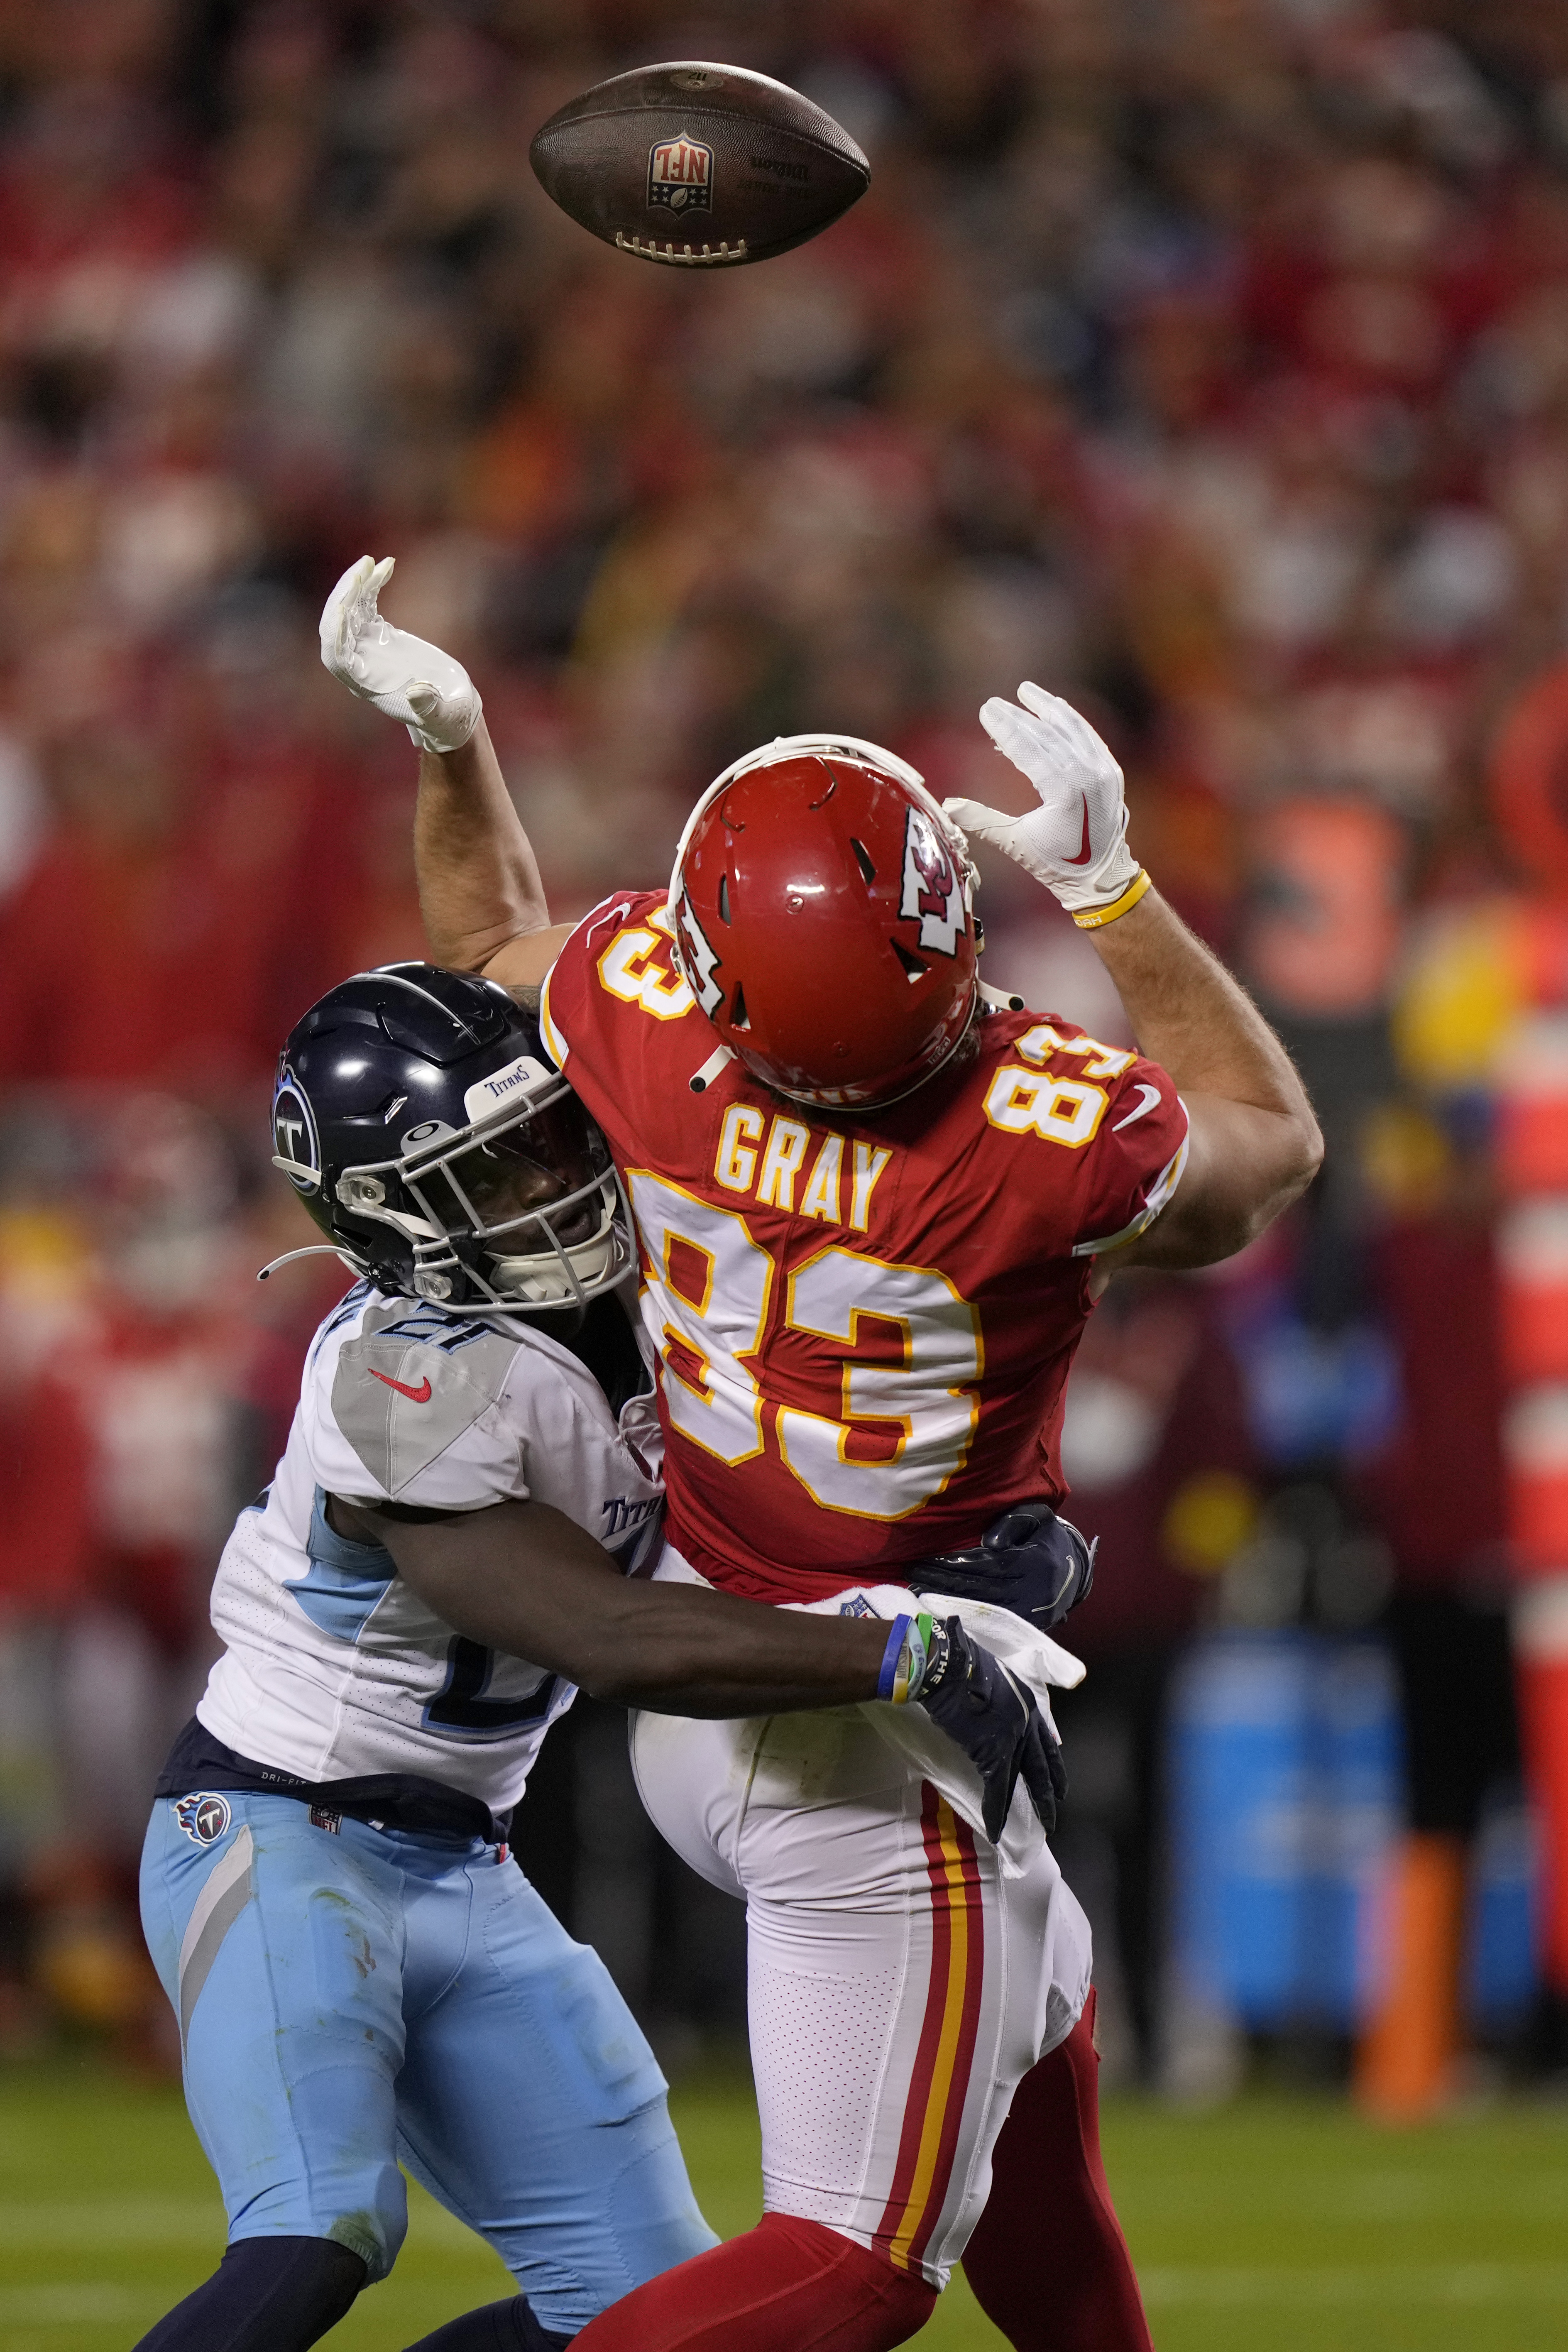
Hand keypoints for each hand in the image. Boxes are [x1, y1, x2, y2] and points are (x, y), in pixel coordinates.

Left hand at [319, 555, 480, 754]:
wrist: (452, 708)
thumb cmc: (448, 718)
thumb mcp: (443, 715)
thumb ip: (429, 706)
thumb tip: (417, 693)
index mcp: (366, 685)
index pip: (338, 658)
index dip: (336, 634)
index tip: (343, 610)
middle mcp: (360, 664)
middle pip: (337, 628)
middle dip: (344, 599)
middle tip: (360, 572)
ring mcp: (368, 647)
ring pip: (349, 611)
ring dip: (356, 585)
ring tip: (371, 562)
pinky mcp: (380, 633)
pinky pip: (367, 604)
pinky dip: (373, 584)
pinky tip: (386, 565)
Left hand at [907, 1503, 1095, 1633]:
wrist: (1072, 1569)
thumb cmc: (1046, 1536)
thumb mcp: (1037, 1516)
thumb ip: (1013, 1522)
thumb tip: (988, 1542)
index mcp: (1036, 1562)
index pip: (987, 1564)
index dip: (953, 1563)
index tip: (925, 1558)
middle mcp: (1034, 1590)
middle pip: (979, 1587)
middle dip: (941, 1581)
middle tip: (911, 1573)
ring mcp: (1031, 1612)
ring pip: (981, 1606)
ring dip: (946, 1598)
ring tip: (917, 1588)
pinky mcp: (1026, 1625)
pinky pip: (990, 1621)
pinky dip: (962, 1613)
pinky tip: (939, 1605)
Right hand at [918, 1618, 1066, 1840]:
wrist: (948, 1666)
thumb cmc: (962, 1665)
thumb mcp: (994, 1678)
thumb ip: (1000, 1699)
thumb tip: (988, 1712)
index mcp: (1027, 1703)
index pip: (1046, 1741)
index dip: (1053, 1765)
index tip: (1060, 1783)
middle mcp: (1026, 1722)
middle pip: (1042, 1765)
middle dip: (1050, 1791)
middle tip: (1055, 1812)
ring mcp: (1012, 1739)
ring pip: (1023, 1780)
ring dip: (1032, 1806)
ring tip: (1041, 1827)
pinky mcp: (992, 1754)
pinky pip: (997, 1790)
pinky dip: (996, 1811)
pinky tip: (996, 1828)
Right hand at [946, 683, 1140, 916]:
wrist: (1102, 877)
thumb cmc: (1058, 865)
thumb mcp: (1017, 844)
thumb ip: (982, 821)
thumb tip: (947, 805)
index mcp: (1065, 793)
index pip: (1030, 749)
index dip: (1005, 727)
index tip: (987, 709)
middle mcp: (1089, 777)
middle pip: (1048, 735)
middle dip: (1020, 715)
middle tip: (995, 702)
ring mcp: (1104, 772)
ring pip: (1072, 729)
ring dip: (1048, 708)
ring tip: (1027, 690)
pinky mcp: (1111, 772)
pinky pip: (1088, 737)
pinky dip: (1071, 721)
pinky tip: (1056, 708)